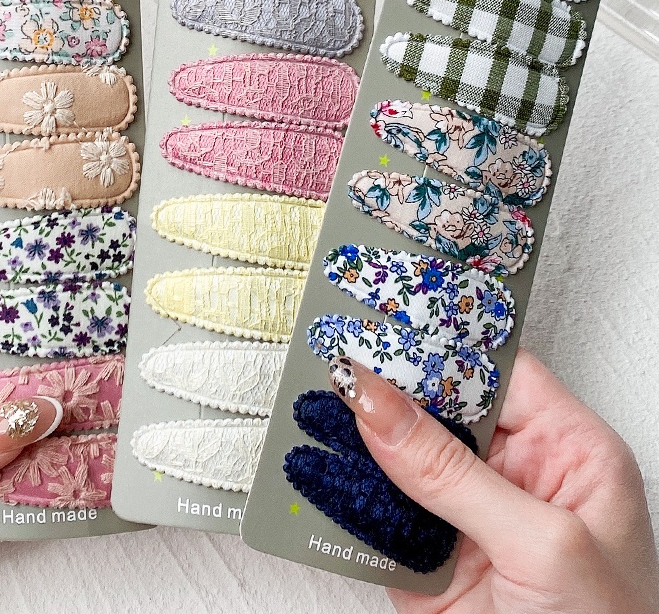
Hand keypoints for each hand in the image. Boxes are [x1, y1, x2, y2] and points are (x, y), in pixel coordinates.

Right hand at [329, 349, 658, 612]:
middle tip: (331, 352)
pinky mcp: (422, 553)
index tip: (383, 322)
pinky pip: (372, 507)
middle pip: (435, 405)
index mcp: (565, 450)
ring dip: (353, 433)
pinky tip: (313, 463)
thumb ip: (453, 472)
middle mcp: (511, 473)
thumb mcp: (541, 545)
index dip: (438, 344)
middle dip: (385, 384)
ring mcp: (462, 513)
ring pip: (396, 453)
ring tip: (309, 399)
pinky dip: (340, 488)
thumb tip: (379, 402)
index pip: (493, 370)